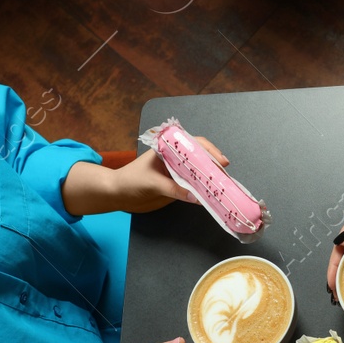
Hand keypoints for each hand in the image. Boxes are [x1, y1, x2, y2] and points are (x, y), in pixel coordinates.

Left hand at [66, 138, 228, 214]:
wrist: (117, 195)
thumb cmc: (130, 180)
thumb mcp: (152, 183)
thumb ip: (173, 189)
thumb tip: (196, 197)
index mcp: (170, 149)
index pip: (195, 144)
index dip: (210, 151)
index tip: (221, 162)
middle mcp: (177, 159)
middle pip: (201, 159)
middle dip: (215, 167)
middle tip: (226, 178)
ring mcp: (178, 173)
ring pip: (200, 174)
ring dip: (211, 181)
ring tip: (224, 188)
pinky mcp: (177, 187)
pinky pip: (194, 189)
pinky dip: (204, 193)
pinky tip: (212, 198)